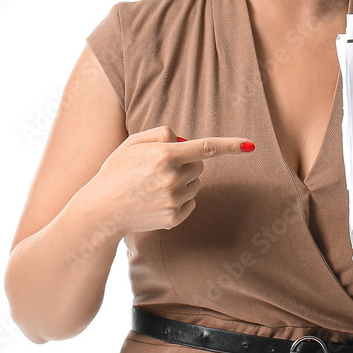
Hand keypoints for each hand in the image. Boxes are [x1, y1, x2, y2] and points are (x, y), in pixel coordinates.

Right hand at [88, 126, 255, 234]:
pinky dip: (180, 200)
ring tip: (153, 186)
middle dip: (188, 163)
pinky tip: (157, 200)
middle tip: (162, 168)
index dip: (231, 145)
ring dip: (183, 182)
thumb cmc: (116, 172)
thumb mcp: (133, 143)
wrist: (100, 211)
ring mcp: (174, 200)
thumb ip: (162, 134)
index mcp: (164, 155)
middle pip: (200, 166)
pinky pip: (190, 203)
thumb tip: (186, 141)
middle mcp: (172, 178)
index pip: (207, 147)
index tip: (251, 145)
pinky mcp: (173, 218)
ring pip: (195, 185)